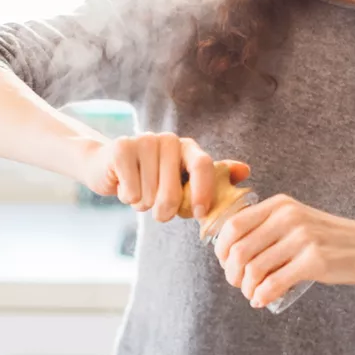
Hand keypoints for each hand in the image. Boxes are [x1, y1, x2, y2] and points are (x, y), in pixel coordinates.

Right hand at [82, 133, 249, 221]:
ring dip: (143, 204)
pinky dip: (128, 198)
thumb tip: (245, 170)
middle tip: (158, 210)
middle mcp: (169, 140)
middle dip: (165, 211)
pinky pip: (131, 191)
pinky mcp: (121, 147)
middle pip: (173, 192)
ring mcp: (144, 140)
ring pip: (150, 195)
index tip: (199, 214)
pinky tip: (125, 187)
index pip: (203, 166)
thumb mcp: (183, 181)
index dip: (203, 192)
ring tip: (139, 192)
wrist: (109, 166)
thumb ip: (213, 179)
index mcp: (188, 147)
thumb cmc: (152, 179)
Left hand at [214, 194, 354, 307]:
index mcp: (279, 205)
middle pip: (239, 249)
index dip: (222, 249)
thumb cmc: (328, 238)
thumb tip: (229, 251)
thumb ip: (267, 226)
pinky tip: (261, 300)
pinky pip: (274, 283)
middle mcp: (288, 217)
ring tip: (252, 294)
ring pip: (255, 269)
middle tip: (238, 283)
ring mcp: (302, 238)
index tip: (225, 263)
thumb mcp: (296, 219)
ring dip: (247, 287)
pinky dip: (262, 295)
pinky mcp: (315, 261)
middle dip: (232, 272)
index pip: (234, 225)